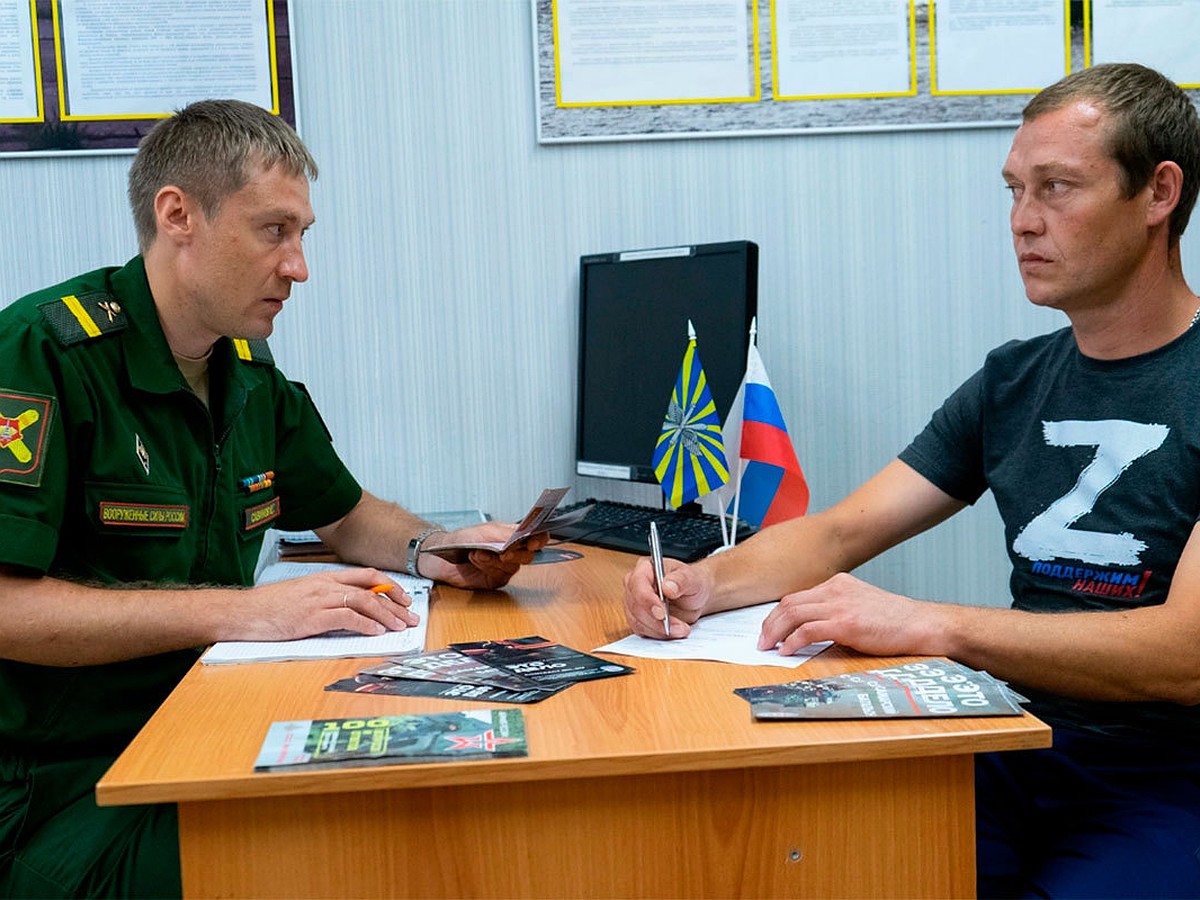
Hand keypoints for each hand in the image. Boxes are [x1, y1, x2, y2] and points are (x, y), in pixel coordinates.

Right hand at [225, 568, 418, 641]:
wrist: (243, 612)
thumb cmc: (270, 607)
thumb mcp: (303, 595)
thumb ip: (327, 598)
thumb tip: (353, 611)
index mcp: (325, 578)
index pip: (366, 575)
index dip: (390, 586)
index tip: (404, 599)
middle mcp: (325, 585)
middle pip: (371, 588)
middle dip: (396, 603)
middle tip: (411, 617)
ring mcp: (319, 600)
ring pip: (363, 602)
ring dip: (386, 615)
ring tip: (400, 627)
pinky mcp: (311, 617)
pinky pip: (346, 617)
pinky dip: (365, 625)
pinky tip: (376, 632)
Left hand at [418, 523, 546, 589]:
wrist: (441, 555)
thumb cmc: (461, 539)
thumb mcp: (485, 531)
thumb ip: (505, 533)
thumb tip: (522, 535)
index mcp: (512, 536)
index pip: (535, 537)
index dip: (540, 540)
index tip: (534, 542)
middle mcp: (511, 552)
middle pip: (528, 555)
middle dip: (516, 553)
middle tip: (504, 551)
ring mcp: (504, 567)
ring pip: (513, 567)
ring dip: (495, 559)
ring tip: (478, 552)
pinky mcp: (495, 579)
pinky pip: (500, 575)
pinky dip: (488, 566)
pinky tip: (477, 559)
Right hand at [621, 556, 712, 638]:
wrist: (695, 597)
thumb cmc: (691, 583)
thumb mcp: (692, 578)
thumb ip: (681, 580)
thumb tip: (667, 587)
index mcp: (645, 568)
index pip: (638, 583)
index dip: (647, 600)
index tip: (662, 613)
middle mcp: (635, 585)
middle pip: (635, 606)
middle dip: (656, 620)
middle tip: (678, 626)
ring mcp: (634, 603)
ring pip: (637, 621)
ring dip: (659, 630)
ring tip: (681, 629)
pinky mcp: (638, 619)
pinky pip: (642, 630)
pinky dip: (658, 634)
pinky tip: (672, 632)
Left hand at [757, 572, 942, 656]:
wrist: (922, 624)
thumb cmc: (895, 621)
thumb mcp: (860, 605)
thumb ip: (836, 610)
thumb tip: (809, 629)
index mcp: (838, 583)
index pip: (797, 596)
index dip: (778, 614)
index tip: (769, 629)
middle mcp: (835, 589)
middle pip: (788, 603)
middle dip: (770, 624)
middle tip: (761, 641)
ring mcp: (840, 605)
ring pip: (793, 614)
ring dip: (775, 633)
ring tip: (767, 648)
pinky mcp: (846, 623)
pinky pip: (807, 631)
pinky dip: (792, 642)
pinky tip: (786, 652)